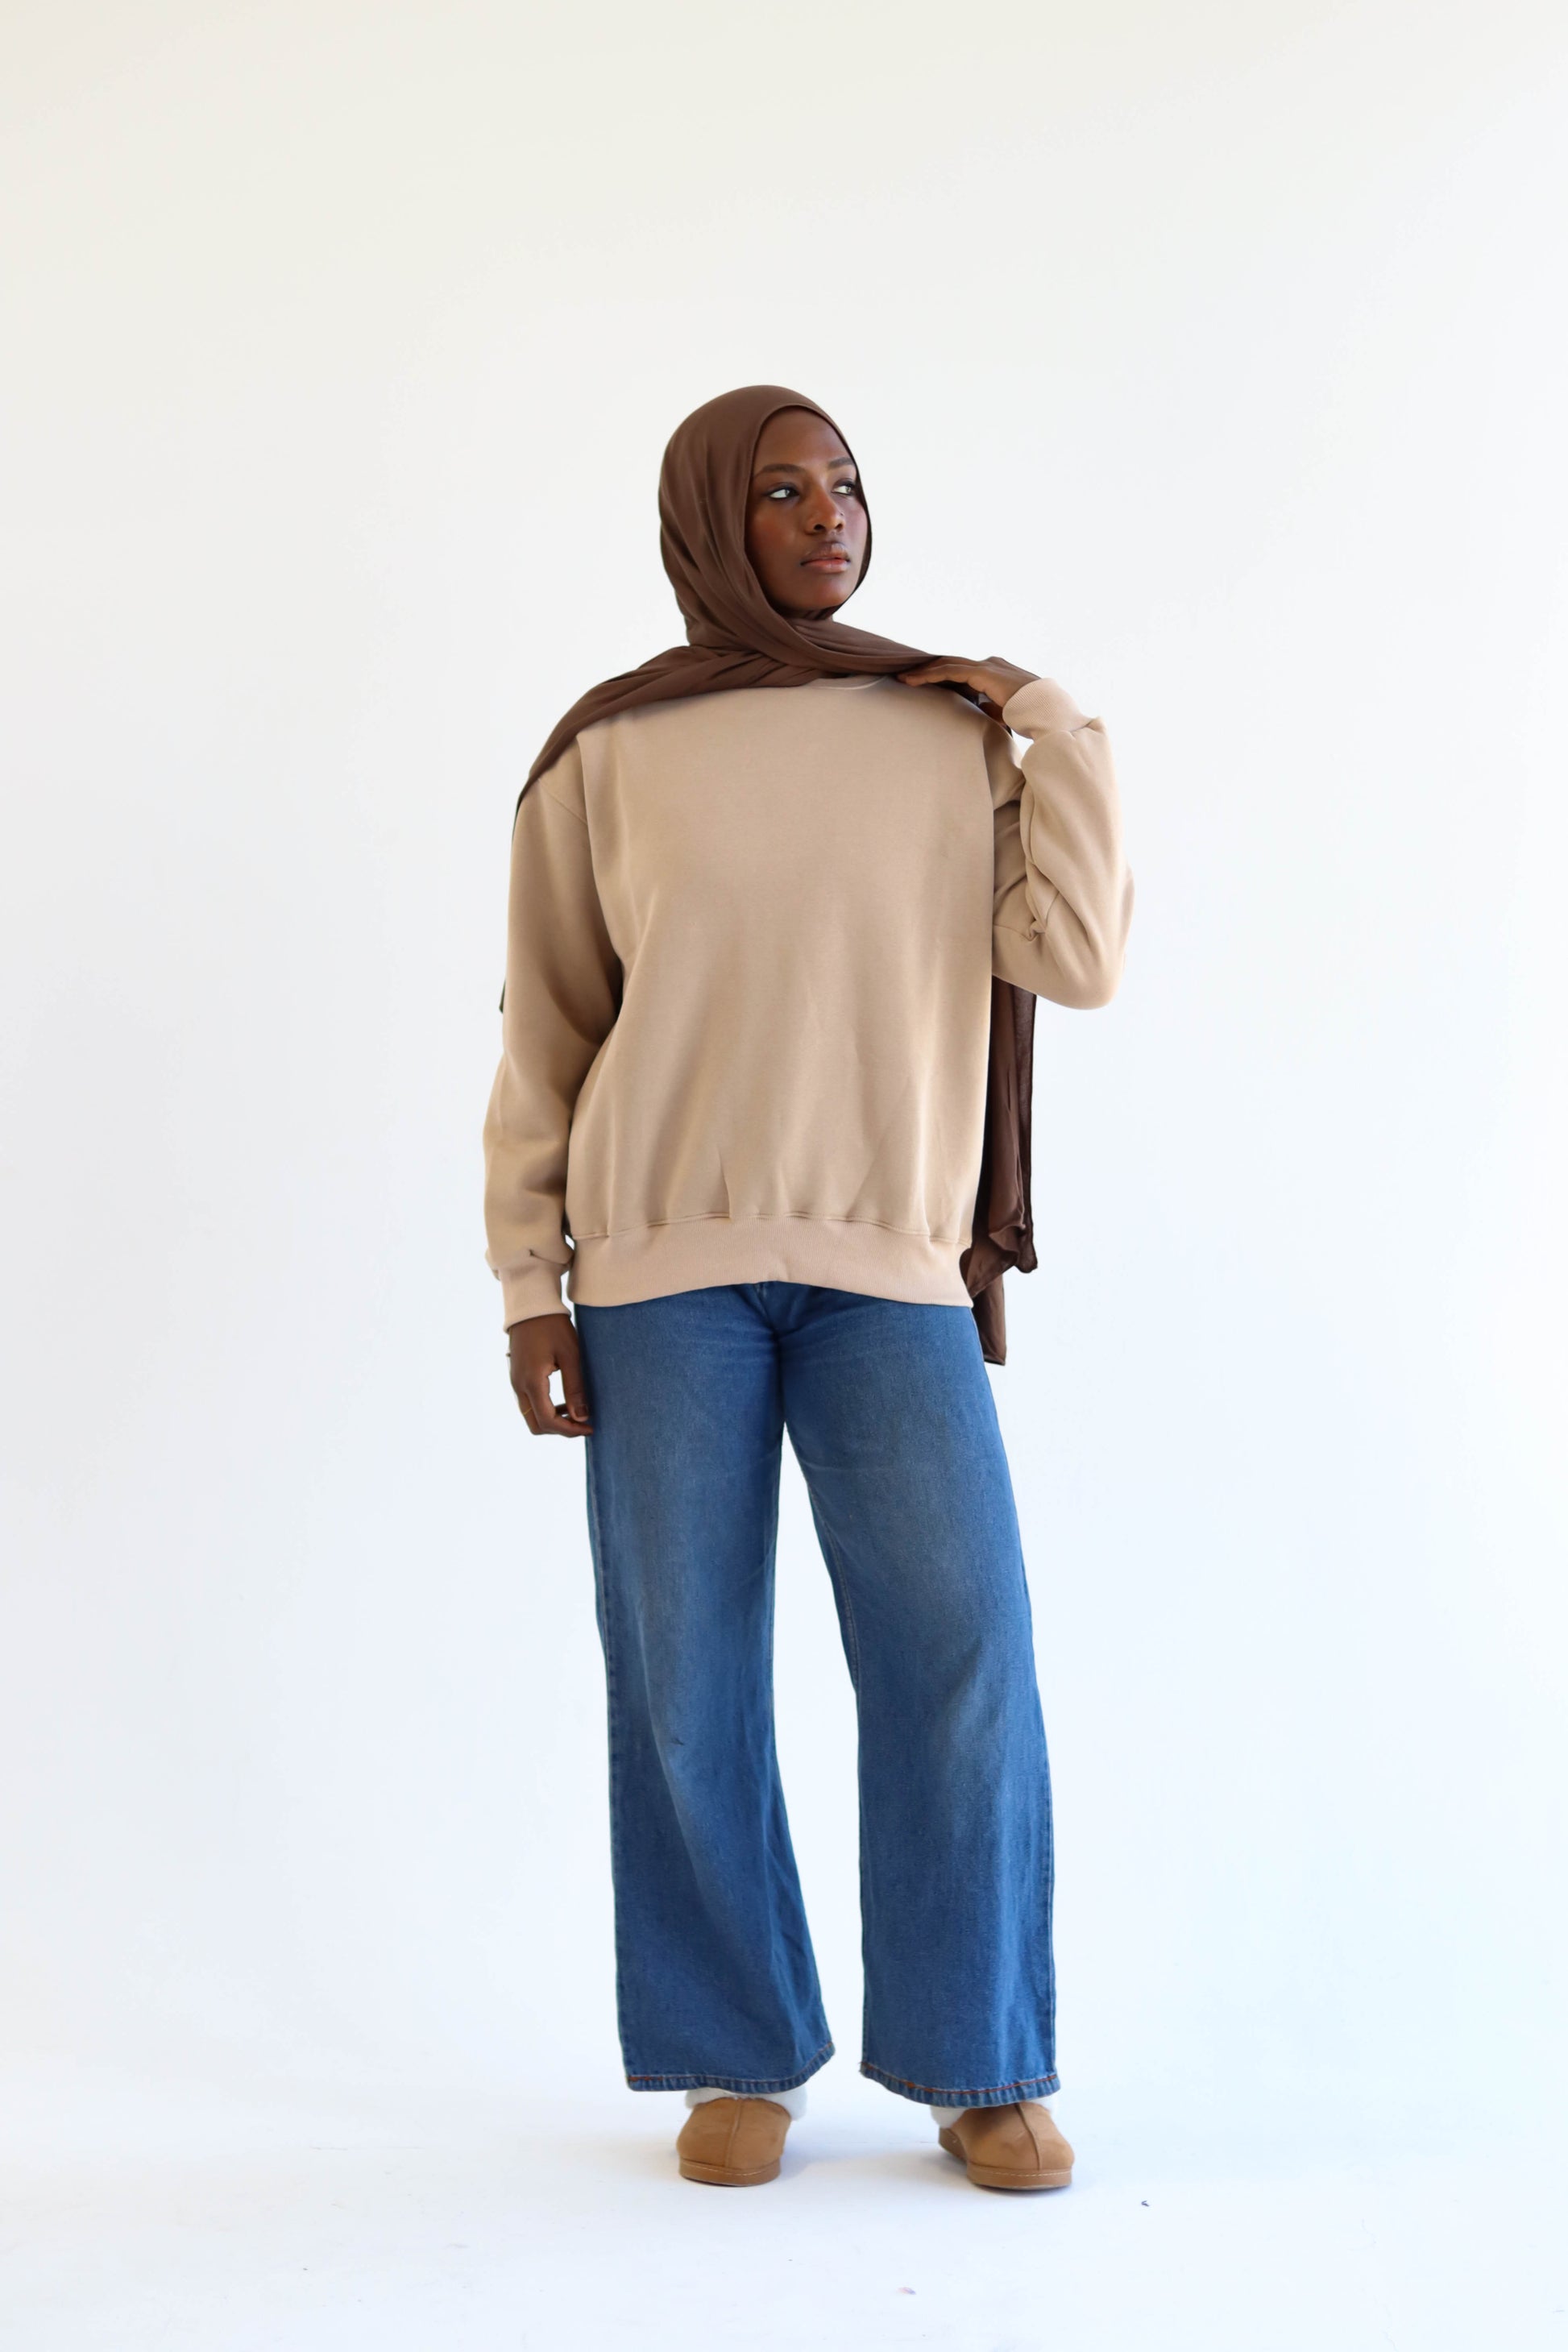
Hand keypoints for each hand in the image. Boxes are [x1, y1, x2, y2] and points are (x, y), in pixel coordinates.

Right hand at [508, 1312, 592, 1436]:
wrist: (531, 1306)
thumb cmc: (553, 1327)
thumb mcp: (570, 1356)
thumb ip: (575, 1388)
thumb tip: (581, 1417)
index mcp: (532, 1382)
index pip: (548, 1421)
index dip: (569, 1430)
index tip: (589, 1427)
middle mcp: (519, 1386)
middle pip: (536, 1425)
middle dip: (560, 1429)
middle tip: (582, 1423)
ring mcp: (515, 1382)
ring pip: (530, 1416)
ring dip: (552, 1420)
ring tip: (576, 1411)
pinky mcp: (517, 1377)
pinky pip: (528, 1403)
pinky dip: (545, 1409)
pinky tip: (563, 1401)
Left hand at [897, 655, 1039, 723]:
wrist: (1046, 711)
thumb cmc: (1030, 715)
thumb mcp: (1004, 711)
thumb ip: (989, 707)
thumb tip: (979, 712)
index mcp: (995, 672)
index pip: (963, 671)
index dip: (942, 675)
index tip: (923, 683)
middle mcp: (990, 664)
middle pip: (952, 663)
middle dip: (928, 669)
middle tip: (906, 676)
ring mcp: (986, 666)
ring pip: (947, 664)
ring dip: (924, 671)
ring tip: (903, 678)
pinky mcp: (982, 673)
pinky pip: (950, 671)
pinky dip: (930, 675)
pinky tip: (914, 680)